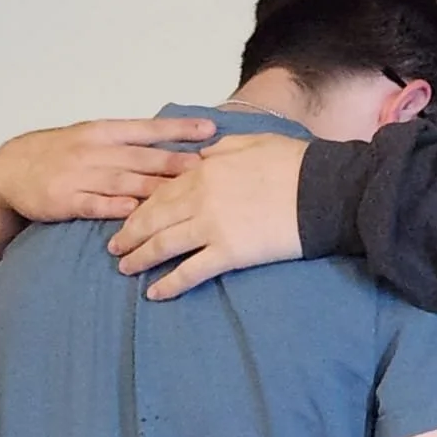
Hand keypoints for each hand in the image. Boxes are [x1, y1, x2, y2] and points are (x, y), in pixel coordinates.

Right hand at [0, 117, 215, 223]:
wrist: (10, 169)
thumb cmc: (58, 154)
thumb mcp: (91, 138)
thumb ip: (128, 143)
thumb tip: (173, 144)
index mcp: (103, 132)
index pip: (148, 129)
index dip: (179, 129)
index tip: (210, 129)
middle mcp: (94, 151)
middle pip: (142, 157)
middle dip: (175, 162)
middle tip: (206, 167)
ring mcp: (80, 176)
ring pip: (123, 181)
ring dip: (154, 187)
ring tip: (185, 194)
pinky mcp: (65, 200)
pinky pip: (94, 204)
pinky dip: (114, 207)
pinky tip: (134, 211)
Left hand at [108, 132, 306, 298]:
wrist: (322, 190)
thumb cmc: (294, 163)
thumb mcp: (252, 142)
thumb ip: (220, 149)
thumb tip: (200, 155)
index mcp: (205, 170)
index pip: (162, 190)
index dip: (141, 206)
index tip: (129, 216)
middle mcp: (200, 198)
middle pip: (154, 218)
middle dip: (130, 234)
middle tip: (115, 247)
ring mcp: (212, 227)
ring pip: (164, 245)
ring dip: (141, 258)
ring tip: (126, 269)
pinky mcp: (229, 253)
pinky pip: (191, 271)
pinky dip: (170, 283)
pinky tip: (155, 293)